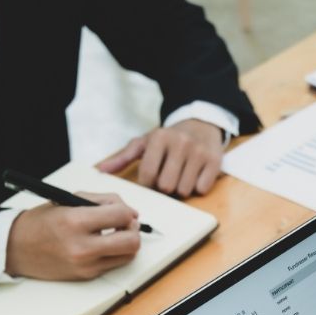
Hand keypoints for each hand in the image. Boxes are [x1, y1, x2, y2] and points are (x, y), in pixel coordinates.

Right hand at [5, 193, 140, 280]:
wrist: (17, 248)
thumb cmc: (42, 222)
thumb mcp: (68, 201)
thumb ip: (102, 202)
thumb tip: (131, 212)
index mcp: (75, 221)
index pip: (121, 215)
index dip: (128, 211)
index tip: (124, 211)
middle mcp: (82, 246)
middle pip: (132, 241)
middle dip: (134, 230)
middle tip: (126, 225)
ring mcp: (86, 265)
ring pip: (128, 256)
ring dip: (128, 243)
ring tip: (115, 234)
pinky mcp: (87, 276)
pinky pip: (114, 264)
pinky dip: (114, 253)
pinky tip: (103, 245)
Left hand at [98, 119, 222, 197]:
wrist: (201, 124)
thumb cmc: (169, 139)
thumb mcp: (145, 142)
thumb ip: (123, 158)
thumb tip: (101, 172)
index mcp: (160, 138)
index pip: (148, 175)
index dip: (148, 184)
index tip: (152, 179)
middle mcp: (180, 143)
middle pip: (166, 186)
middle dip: (165, 187)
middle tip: (168, 177)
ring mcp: (199, 152)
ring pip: (184, 190)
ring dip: (181, 188)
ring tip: (181, 175)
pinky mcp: (214, 161)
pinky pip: (202, 189)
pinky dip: (198, 187)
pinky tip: (195, 175)